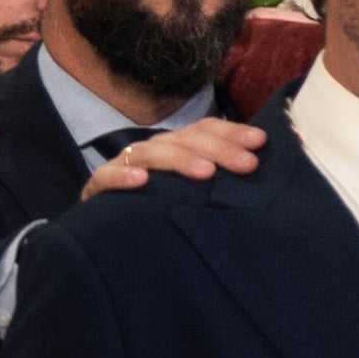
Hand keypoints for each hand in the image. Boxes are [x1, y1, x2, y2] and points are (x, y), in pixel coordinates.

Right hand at [79, 118, 267, 199]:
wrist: (107, 229)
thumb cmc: (162, 206)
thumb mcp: (194, 190)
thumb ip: (221, 178)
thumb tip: (260, 165)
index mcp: (177, 145)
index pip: (205, 129)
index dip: (233, 132)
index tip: (260, 142)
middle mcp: (154, 149)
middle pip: (185, 138)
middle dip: (219, 148)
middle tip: (246, 164)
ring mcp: (125, 165)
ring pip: (151, 152)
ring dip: (179, 160)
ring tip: (205, 172)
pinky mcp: (97, 187)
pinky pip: (106, 177)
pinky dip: (122, 177)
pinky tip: (141, 183)